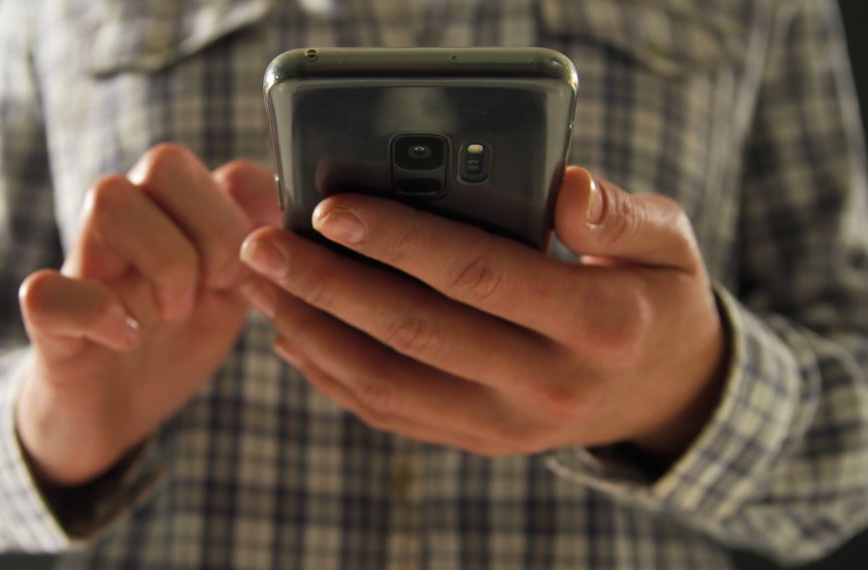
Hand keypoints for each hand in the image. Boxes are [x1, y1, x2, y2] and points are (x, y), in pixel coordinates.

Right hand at [16, 145, 278, 484]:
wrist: (107, 417)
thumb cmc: (171, 346)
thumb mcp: (231, 299)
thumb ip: (260, 255)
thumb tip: (291, 215)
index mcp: (178, 217)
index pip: (224, 165)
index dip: (252, 207)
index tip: (262, 264)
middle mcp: (128, 225)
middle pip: (165, 161)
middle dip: (214, 229)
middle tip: (219, 287)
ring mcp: (83, 264)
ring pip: (108, 197)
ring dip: (164, 261)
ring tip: (176, 312)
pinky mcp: (48, 318)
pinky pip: (46, 288)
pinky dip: (98, 313)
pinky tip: (126, 339)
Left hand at [239, 166, 726, 463]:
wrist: (663, 393)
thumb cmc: (655, 296)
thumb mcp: (667, 241)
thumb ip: (618, 212)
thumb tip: (563, 185)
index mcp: (597, 323)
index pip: (479, 275)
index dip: (400, 241)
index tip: (330, 208)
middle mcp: (546, 385)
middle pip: (415, 332)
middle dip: (328, 285)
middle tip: (262, 245)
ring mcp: (506, 425)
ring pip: (388, 383)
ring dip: (312, 332)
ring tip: (259, 285)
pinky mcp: (476, 440)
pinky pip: (391, 415)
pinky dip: (333, 377)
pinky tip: (292, 334)